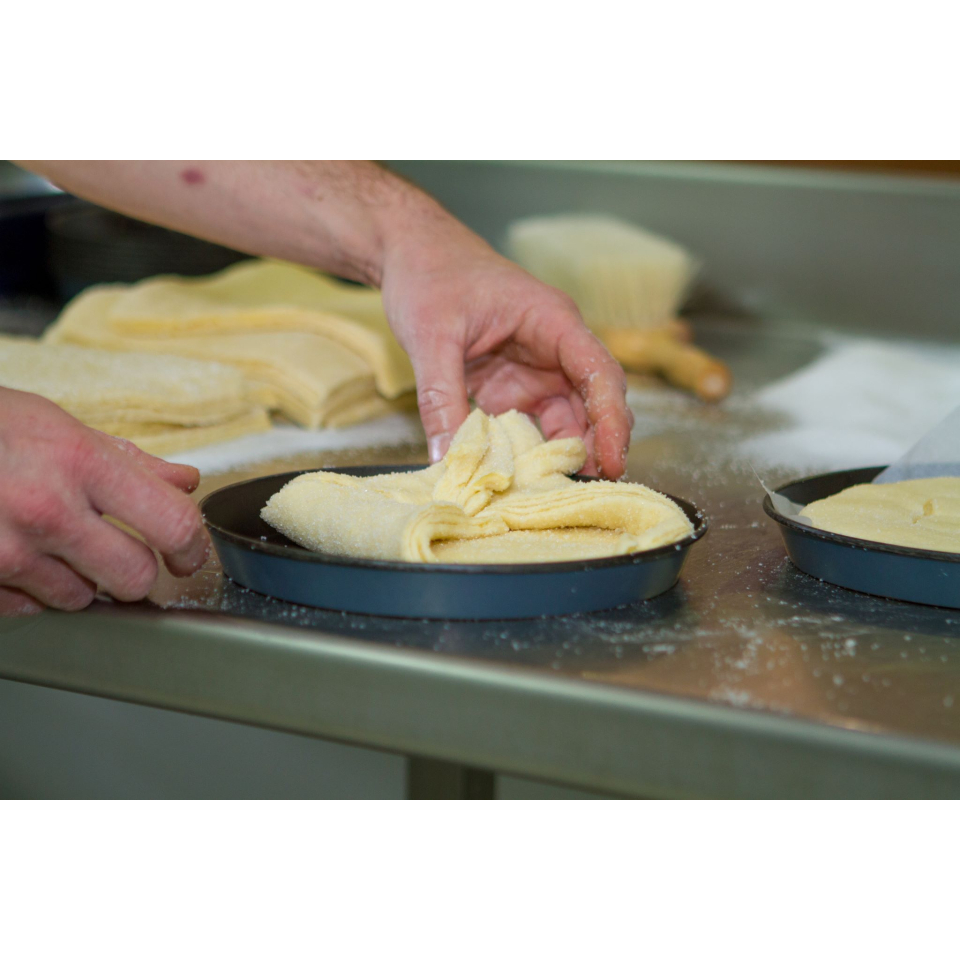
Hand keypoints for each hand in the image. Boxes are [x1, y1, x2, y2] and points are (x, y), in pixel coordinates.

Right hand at [0, 387, 209, 615]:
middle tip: (124, 553)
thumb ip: (130, 463)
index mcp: (79, 464)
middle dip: (136, 571)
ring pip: (82, 599)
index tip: (188, 554)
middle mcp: (46, 511)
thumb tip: (184, 482)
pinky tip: (21, 555)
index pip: (172, 524)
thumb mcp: (60, 427)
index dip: (192, 547)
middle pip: (134, 578)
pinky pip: (30, 608)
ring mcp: (5, 551)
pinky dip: (34, 591)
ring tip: (56, 543)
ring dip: (81, 581)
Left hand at [381, 224, 632, 478]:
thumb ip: (441, 396)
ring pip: (565, 421)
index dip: (612, 419)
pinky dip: (528, 453)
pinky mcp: (513, 386)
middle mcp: (554, 348)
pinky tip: (519, 480)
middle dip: (595, 447)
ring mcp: (535, 370)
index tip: (613, 461)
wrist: (410, 253)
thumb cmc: (430, 274)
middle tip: (582, 494)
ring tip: (549, 494)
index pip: (599, 372)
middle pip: (593, 404)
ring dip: (560, 456)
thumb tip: (446, 460)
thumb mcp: (431, 336)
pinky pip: (531, 426)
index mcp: (552, 321)